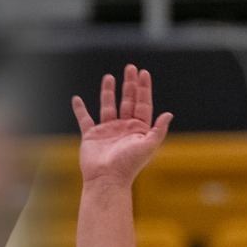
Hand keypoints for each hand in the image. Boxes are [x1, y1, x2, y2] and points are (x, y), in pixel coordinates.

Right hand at [72, 65, 171, 190]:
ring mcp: (108, 131)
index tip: (144, 73)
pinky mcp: (92, 135)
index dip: (144, 88)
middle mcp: (124, 128)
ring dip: (109, 91)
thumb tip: (169, 114)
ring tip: (110, 76)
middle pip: (128, 101)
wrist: (107, 179)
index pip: (143, 104)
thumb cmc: (129, 165)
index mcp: (138, 130)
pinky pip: (85, 119)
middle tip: (130, 68)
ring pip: (108, 106)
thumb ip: (158, 130)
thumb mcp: (148, 146)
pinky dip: (80, 109)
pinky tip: (77, 99)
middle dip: (129, 84)